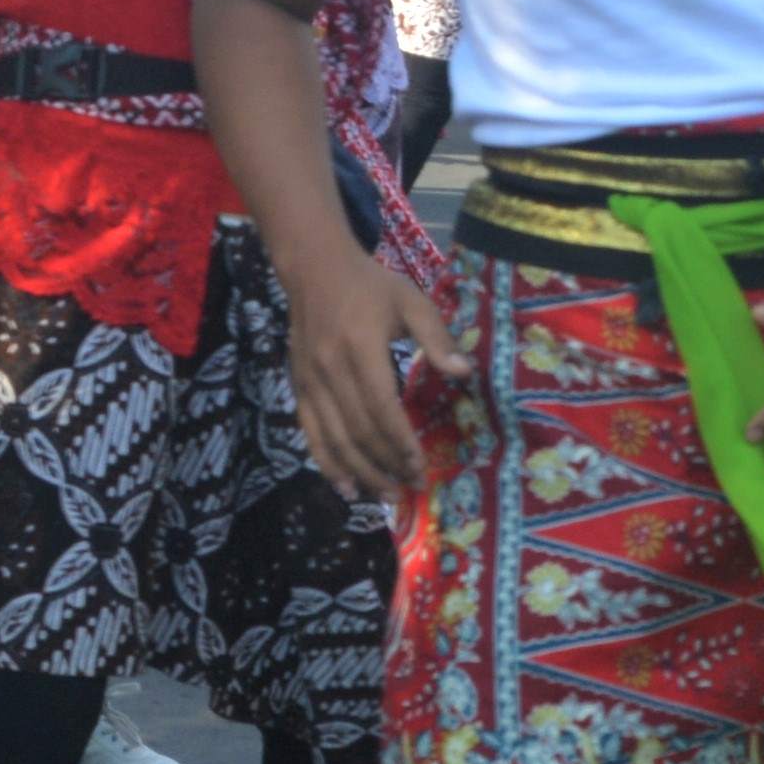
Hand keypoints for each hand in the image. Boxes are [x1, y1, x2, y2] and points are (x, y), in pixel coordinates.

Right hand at [285, 253, 453, 498]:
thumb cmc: (371, 285)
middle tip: (411, 486)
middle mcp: (330, 368)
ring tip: (386, 495)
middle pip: (357, 430)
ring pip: (333, 438)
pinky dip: (326, 462)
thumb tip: (465, 372)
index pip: (380, 406)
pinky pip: (309, 432)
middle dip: (386, 464)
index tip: (419, 465)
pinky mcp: (298, 385)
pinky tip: (346, 486)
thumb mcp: (411, 300)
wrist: (314, 268)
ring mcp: (309, 380)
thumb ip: (437, 337)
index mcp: (360, 347)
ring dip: (360, 471)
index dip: (399, 441)